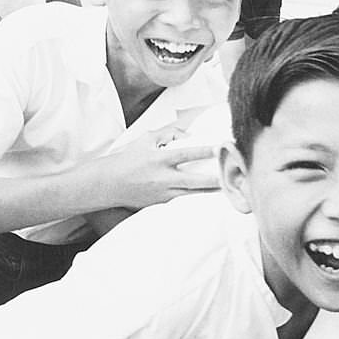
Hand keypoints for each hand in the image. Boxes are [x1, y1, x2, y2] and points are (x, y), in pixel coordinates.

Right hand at [95, 126, 219, 208]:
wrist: (106, 184)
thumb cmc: (126, 159)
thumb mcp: (145, 139)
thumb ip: (168, 133)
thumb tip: (188, 135)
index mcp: (158, 160)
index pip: (186, 154)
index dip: (204, 151)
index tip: (220, 148)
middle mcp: (162, 178)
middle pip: (194, 181)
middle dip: (214, 180)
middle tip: (232, 178)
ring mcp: (162, 194)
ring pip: (191, 195)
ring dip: (209, 192)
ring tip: (227, 190)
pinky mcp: (160, 204)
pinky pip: (181, 200)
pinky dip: (194, 198)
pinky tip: (208, 198)